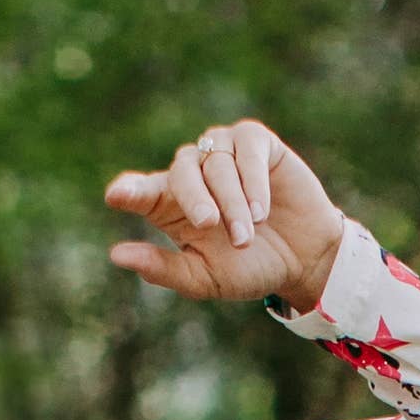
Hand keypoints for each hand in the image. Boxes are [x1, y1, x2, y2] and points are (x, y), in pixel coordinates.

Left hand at [106, 119, 345, 311]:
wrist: (303, 260)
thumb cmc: (249, 268)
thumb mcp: (204, 278)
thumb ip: (164, 268)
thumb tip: (117, 255)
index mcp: (170, 203)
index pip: (140, 190)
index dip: (130, 190)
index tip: (117, 196)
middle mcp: (192, 171)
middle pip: (180, 173)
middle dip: (195, 199)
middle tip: (210, 225)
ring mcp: (222, 151)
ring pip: (216, 164)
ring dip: (233, 203)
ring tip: (247, 235)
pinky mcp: (254, 141)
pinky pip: (245, 149)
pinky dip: (253, 180)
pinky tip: (262, 210)